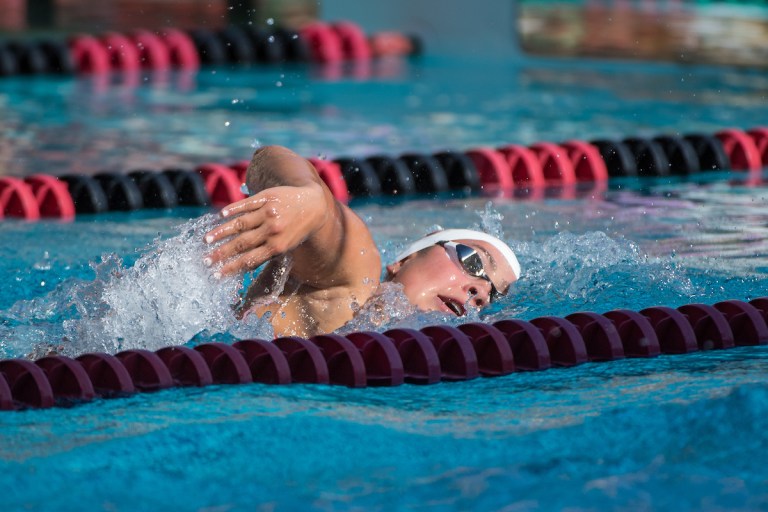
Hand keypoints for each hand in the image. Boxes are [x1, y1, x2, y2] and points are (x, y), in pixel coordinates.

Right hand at [203, 184, 325, 276]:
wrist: (314, 205)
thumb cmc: (297, 230)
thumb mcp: (287, 245)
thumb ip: (267, 253)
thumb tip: (241, 265)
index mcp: (278, 247)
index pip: (249, 260)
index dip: (231, 268)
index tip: (216, 275)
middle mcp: (273, 230)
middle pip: (242, 243)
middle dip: (221, 254)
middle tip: (205, 260)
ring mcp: (269, 213)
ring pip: (241, 224)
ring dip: (222, 232)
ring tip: (207, 240)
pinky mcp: (267, 197)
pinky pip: (247, 204)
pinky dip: (234, 209)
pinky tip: (221, 216)